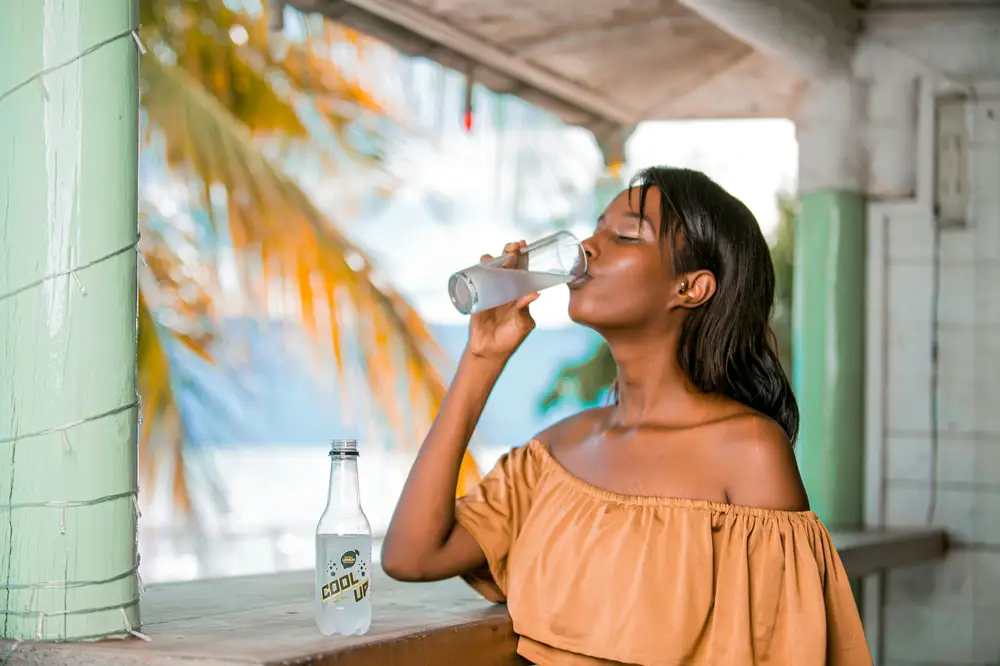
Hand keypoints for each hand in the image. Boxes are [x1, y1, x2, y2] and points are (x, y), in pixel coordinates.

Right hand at [466, 241, 539, 363]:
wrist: (489, 352)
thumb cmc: (510, 338)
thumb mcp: (522, 323)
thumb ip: (525, 309)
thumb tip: (534, 293)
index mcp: (519, 293)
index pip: (522, 270)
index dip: (523, 257)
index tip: (524, 245)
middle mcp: (505, 289)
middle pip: (507, 266)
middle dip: (509, 254)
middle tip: (513, 246)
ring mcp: (490, 292)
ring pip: (491, 271)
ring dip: (493, 260)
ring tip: (494, 256)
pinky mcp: (476, 299)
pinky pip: (476, 282)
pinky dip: (478, 272)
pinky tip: (480, 265)